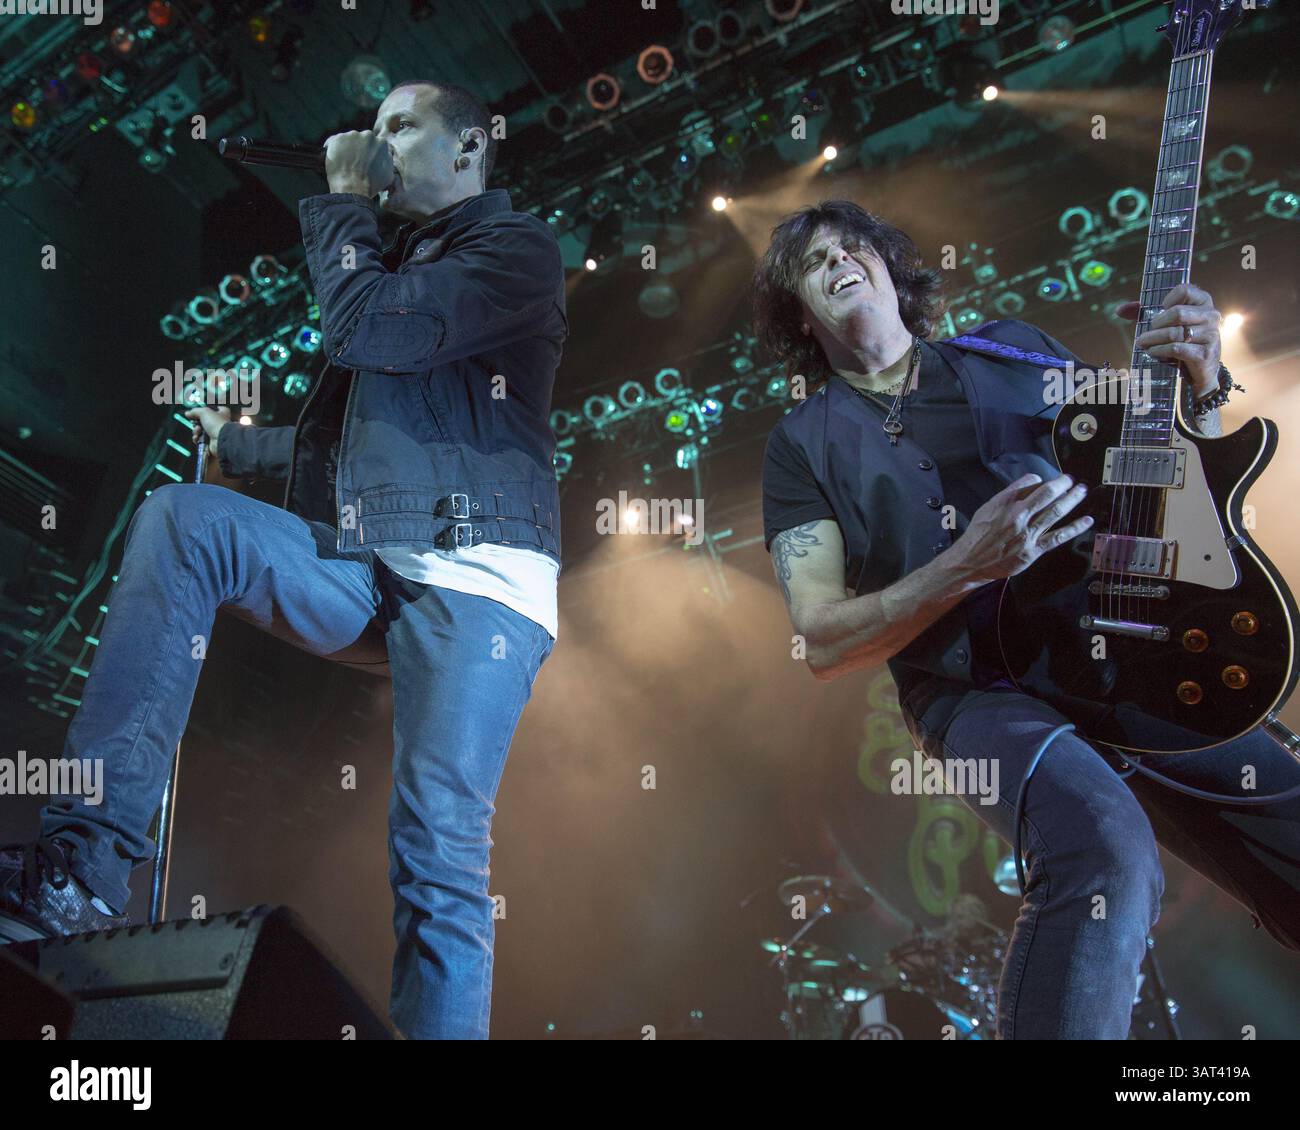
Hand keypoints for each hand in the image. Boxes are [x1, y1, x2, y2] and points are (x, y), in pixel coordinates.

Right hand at [184, 405, 230, 457]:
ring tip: (198, 431)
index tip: (198, 412)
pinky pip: (200, 440)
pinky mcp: (211, 442)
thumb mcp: (204, 412)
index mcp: (222, 413)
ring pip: (200, 431)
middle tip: (196, 423)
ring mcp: (215, 434)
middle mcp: (219, 423)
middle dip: (197, 423)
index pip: (215, 409)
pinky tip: (197, 438)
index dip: (206, 410)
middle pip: (204, 421)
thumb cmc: (216, 424)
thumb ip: (195, 411)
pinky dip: (197, 439)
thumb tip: (188, 413)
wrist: (221, 440)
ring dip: (196, 431)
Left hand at [323, 129, 393, 197]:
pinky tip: (334, 159)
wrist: (352, 188)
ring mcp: (352, 135)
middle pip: (362, 139)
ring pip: (348, 139)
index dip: (370, 153)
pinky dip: (333, 148)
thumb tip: (386, 155)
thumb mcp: (388, 174)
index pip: (375, 144)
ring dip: (346, 148)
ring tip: (344, 162)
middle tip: (354, 161)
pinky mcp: (338, 138)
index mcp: (381, 143)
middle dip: (358, 148)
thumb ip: (388, 160)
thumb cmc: (371, 184)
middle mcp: (367, 135)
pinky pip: (333, 141)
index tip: (365, 160)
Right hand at [952, 473, 1092, 583]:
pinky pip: (1058, 537)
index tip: (1051, 479)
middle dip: (1062, 484)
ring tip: (1082, 491)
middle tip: (1071, 479)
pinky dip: (1074, 528)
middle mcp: (1018, 516)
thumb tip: (1033, 480)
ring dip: (1072, 500)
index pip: (1029, 484)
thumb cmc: (978, 534)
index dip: (1043, 479)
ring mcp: (1027, 534)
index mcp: (1005, 503)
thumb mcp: (988, 508)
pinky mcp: (1033, 550)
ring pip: (1055, 512)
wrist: (971, 561)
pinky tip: (1087, 521)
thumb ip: (1010, 494)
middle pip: (1046, 495)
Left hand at [1117, 283, 1222, 397]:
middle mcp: (1211, 315)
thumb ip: (1144, 312)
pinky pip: (1176, 349)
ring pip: (1175, 333)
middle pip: (1177, 313)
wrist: (1201, 368)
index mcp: (1203, 301)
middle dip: (1156, 324)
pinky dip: (1159, 350)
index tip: (1160, 311)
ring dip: (1153, 339)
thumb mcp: (1166, 322)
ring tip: (1143, 343)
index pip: (1184, 290)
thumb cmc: (1181, 339)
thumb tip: (1119, 310)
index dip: (1167, 300)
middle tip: (1145, 333)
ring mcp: (1211, 334)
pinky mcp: (1205, 354)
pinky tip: (1152, 352)